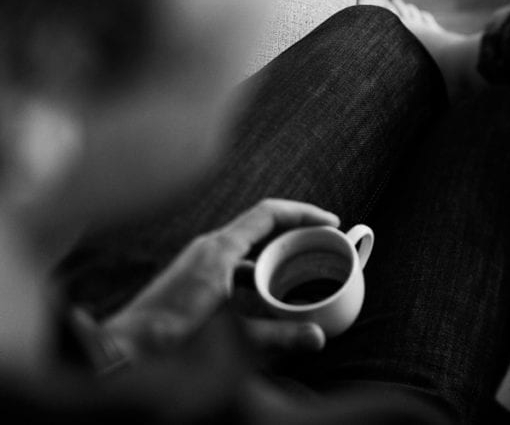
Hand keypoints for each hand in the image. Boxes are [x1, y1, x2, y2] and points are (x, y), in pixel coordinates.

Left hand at [103, 199, 339, 359]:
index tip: (331, 222)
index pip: (270, 212)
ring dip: (277, 248)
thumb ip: (278, 335)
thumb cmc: (171, 339)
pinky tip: (270, 289)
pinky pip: (236, 260)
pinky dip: (259, 266)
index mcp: (220, 249)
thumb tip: (318, 337)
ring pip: (249, 242)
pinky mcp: (196, 276)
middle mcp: (210, 247)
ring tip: (304, 262)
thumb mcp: (232, 337)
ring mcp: (201, 260)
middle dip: (296, 229)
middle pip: (262, 223)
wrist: (124, 351)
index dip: (304, 213)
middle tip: (324, 241)